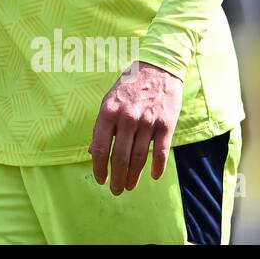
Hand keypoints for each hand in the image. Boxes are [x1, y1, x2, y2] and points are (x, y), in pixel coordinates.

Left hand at [89, 62, 183, 195]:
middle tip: (116, 190)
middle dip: (117, 178)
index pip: (100, 147)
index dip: (99, 167)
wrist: (158, 68)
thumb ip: (102, 126)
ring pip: (139, 157)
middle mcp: (127, 118)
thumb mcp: (109, 101)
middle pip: (120, 157)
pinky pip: (161, 151)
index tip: (100, 179)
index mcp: (108, 112)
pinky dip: (157, 167)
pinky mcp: (166, 124)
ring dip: (134, 176)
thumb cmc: (129, 86)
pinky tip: (153, 176)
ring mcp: (148, 121)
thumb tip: (93, 151)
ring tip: (130, 186)